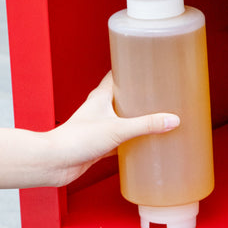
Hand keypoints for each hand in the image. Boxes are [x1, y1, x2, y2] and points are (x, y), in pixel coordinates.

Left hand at [46, 72, 179, 185]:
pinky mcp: (99, 145)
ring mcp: (99, 127)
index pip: (115, 76)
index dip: (129, 69)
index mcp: (101, 97)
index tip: (145, 66)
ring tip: (156, 119)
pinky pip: (120, 141)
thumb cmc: (75, 139)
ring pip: (122, 120)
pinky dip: (132, 142)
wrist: (55, 162)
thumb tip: (171, 120)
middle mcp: (99, 110)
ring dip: (136, 120)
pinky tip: (143, 145)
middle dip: (138, 96)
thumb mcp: (118, 129)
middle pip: (122, 98)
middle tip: (157, 95)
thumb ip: (146, 125)